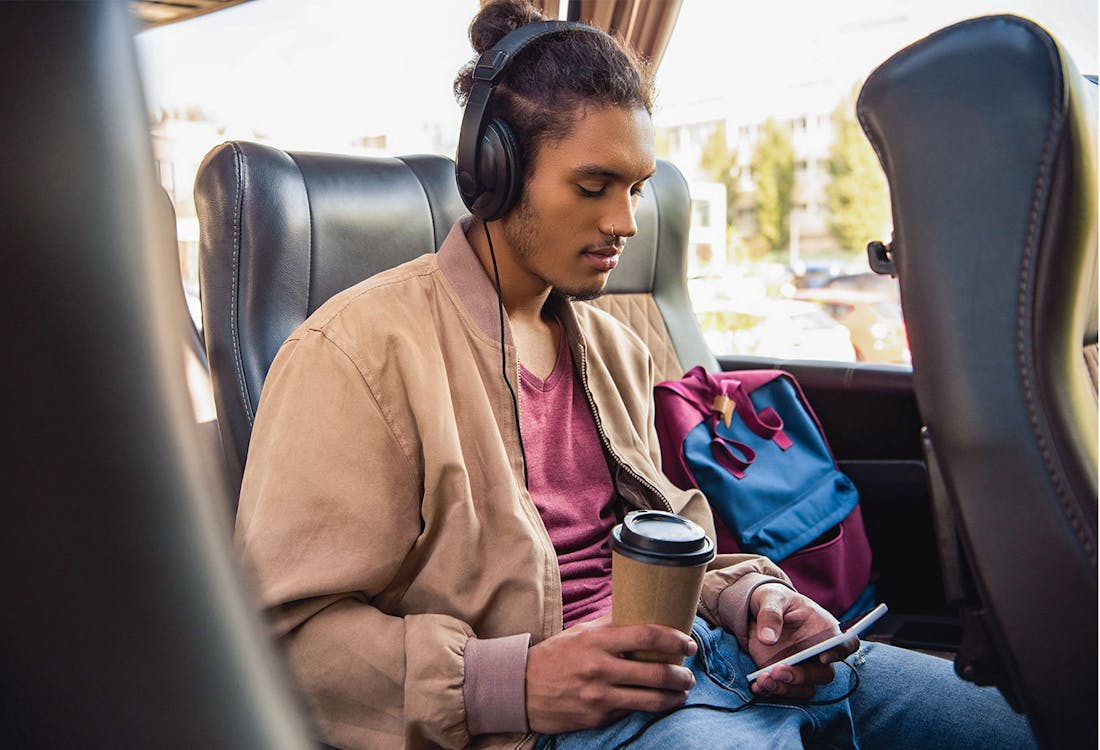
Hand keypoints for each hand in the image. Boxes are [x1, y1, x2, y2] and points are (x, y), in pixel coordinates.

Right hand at [525, 616, 696, 733]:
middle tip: (690, 673)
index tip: (688, 643)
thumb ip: (610, 626)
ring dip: (674, 697)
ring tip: (682, 692)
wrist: (520, 688)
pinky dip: (649, 708)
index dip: (674, 639)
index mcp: (597, 641)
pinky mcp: (597, 718)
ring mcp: (599, 697)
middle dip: (681, 675)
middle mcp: (600, 669)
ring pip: (650, 700)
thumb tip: (641, 613)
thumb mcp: (580, 633)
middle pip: (656, 672)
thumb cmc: (554, 656)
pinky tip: (657, 703)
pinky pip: (631, 713)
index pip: (646, 636)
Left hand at [747, 584, 856, 699]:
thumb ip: (771, 614)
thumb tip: (768, 638)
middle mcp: (817, 653)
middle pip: (823, 674)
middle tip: (778, 671)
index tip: (823, 657)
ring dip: (785, 689)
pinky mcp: (783, 676)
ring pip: (804, 688)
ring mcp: (801, 667)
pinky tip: (757, 686)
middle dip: (802, 677)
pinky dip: (770, 692)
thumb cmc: (773, 600)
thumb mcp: (770, 598)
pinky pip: (782, 690)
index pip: (846, 644)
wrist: (755, 611)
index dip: (840, 652)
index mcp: (824, 630)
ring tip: (763, 680)